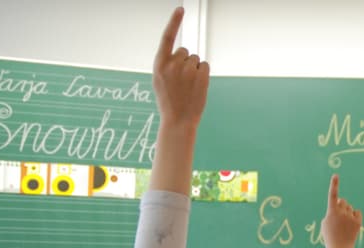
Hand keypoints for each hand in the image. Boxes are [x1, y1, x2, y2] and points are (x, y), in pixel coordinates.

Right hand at [153, 7, 209, 131]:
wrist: (178, 120)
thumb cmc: (169, 100)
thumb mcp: (160, 80)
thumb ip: (168, 64)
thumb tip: (184, 52)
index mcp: (159, 64)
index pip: (167, 37)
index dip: (174, 22)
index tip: (181, 9)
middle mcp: (172, 64)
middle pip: (185, 51)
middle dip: (185, 62)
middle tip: (181, 81)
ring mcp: (187, 69)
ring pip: (195, 59)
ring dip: (194, 69)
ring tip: (188, 86)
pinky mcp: (201, 75)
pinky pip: (205, 65)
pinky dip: (203, 73)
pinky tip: (197, 86)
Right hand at [322, 175, 361, 247]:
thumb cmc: (330, 235)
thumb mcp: (326, 222)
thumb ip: (332, 209)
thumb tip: (341, 200)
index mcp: (331, 212)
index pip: (332, 195)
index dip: (333, 185)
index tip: (335, 175)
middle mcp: (342, 212)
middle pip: (343, 201)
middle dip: (341, 206)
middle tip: (338, 218)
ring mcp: (350, 217)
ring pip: (350, 207)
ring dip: (347, 212)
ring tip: (344, 225)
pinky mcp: (358, 221)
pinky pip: (357, 212)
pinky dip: (355, 216)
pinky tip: (351, 225)